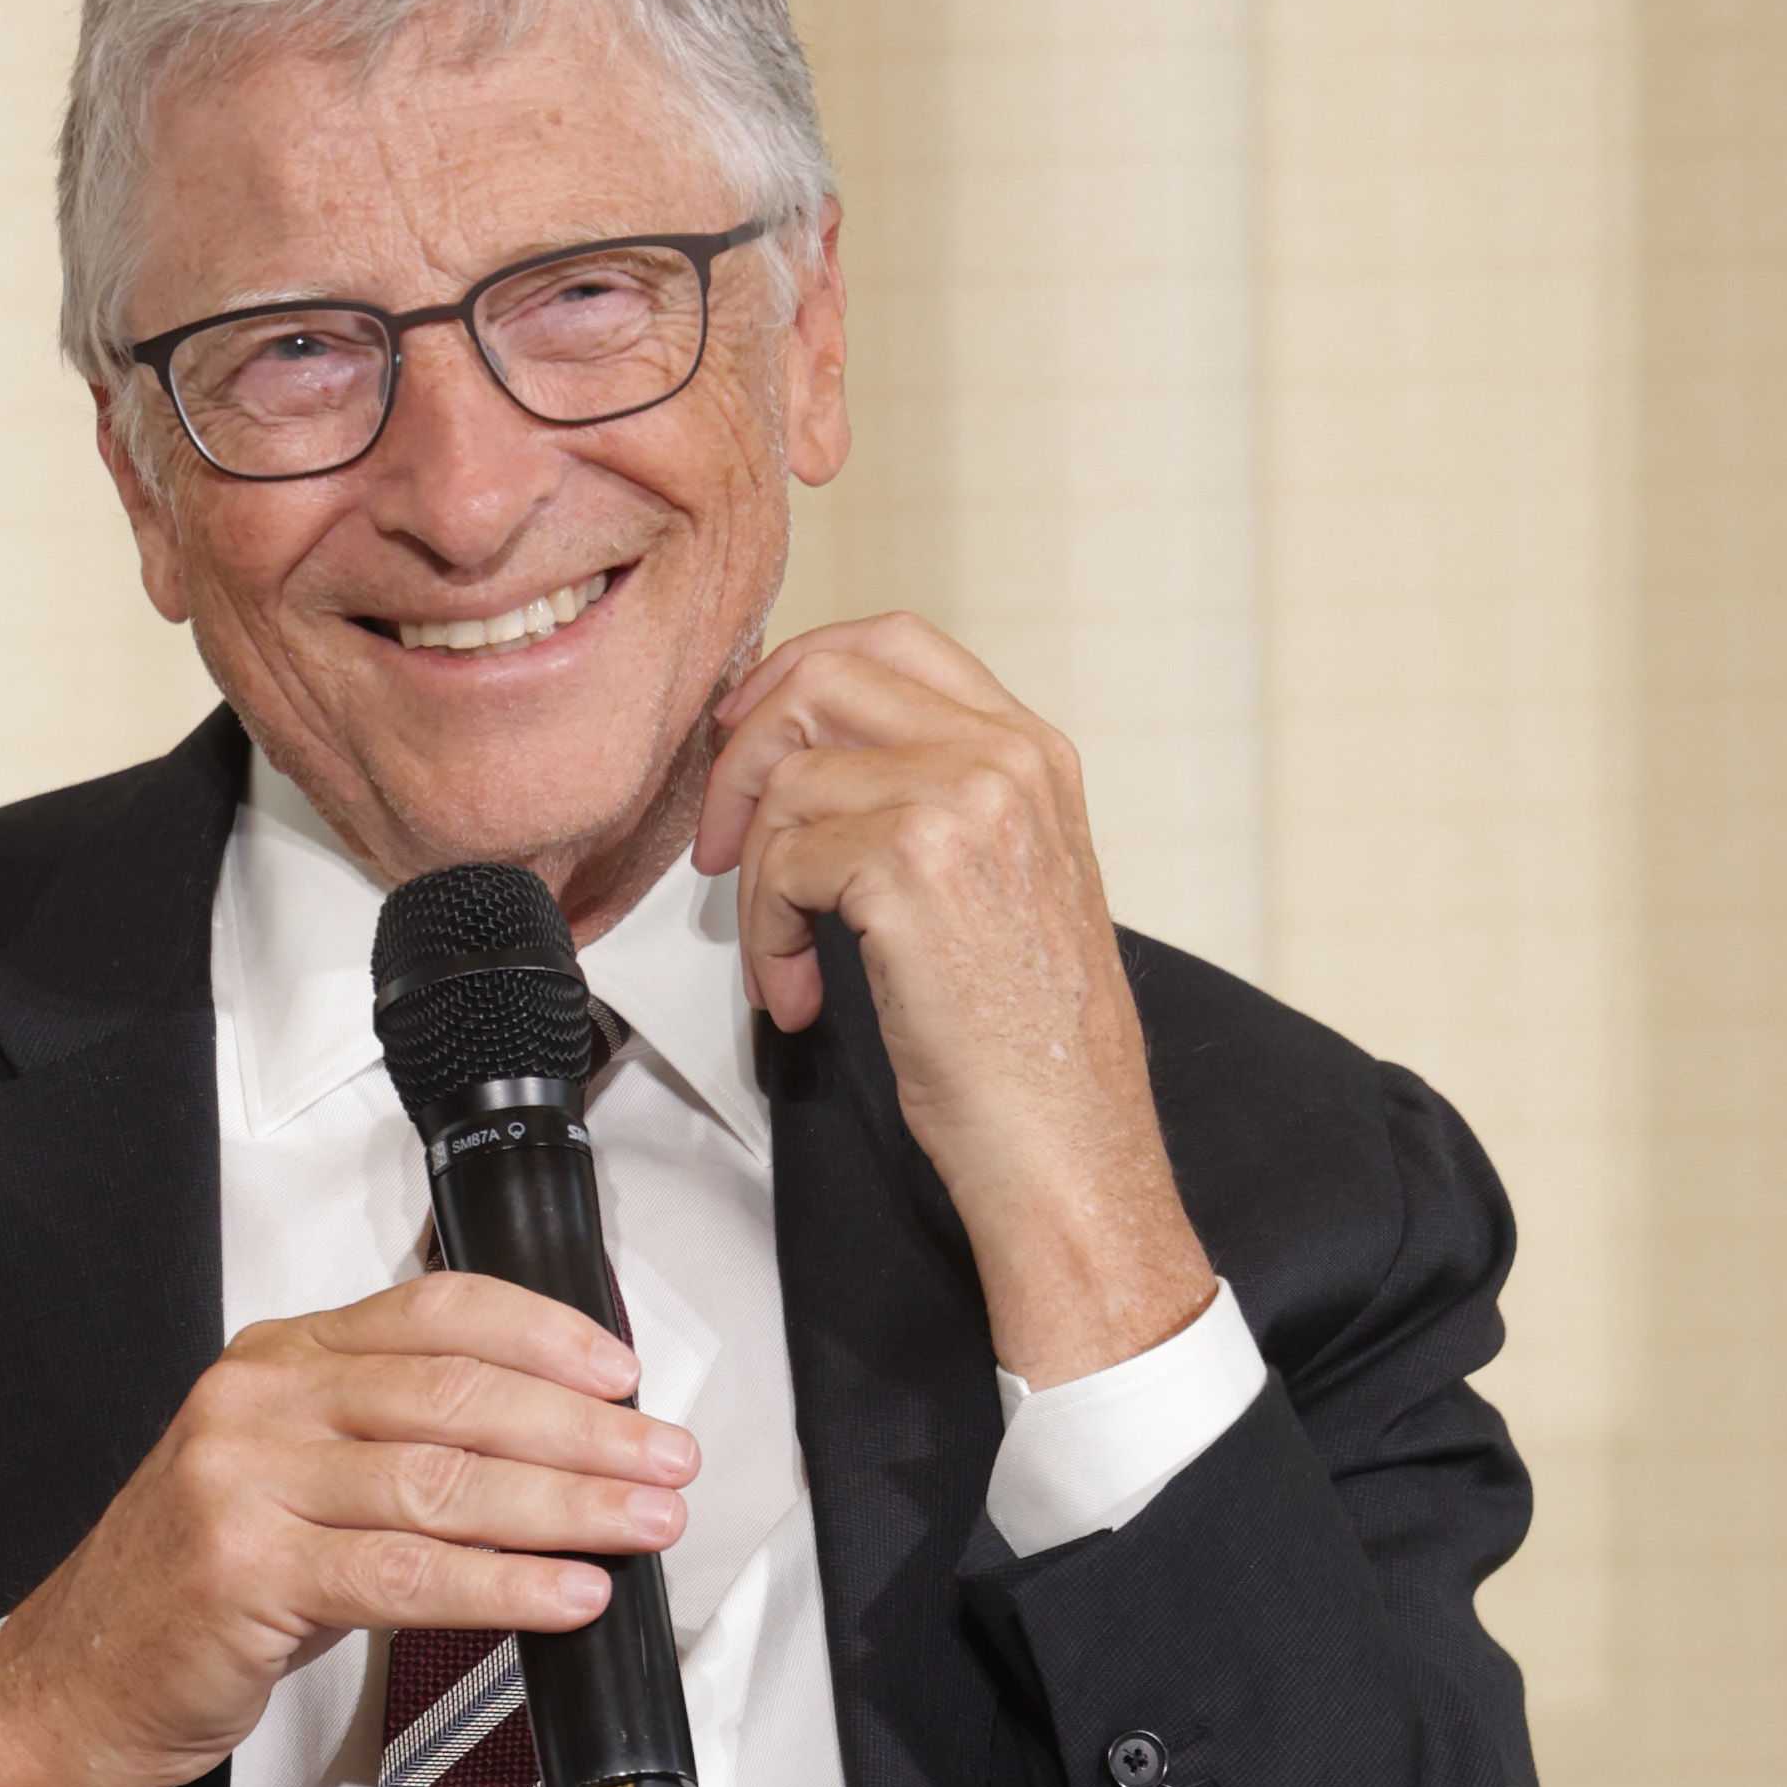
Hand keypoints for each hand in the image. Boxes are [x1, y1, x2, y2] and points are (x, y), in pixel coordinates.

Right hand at [0, 1271, 693, 1786]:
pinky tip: (566, 1594)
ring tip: (643, 1524)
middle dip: (581, 1429)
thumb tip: (545, 1443)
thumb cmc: (198, 1583)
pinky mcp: (248, 1574)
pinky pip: (405, 1575)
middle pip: (453, 1394)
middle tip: (664, 1458)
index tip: (622, 1373)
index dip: (542, 1335)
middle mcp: (260, 1405)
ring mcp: (247, 1484)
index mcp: (279, 1362)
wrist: (80, 1677)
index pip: (431, 1312)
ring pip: (441, 1481)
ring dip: (565, 1505)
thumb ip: (391, 1443)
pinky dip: (504, 1584)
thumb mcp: (287, 1477)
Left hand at [691, 616, 1217, 1385]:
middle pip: (823, 678)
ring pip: (788, 781)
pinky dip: (764, 937)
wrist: (1066, 1145)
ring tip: (780, 964)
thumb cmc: (1030, 1053)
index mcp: (1032, 755)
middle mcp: (1005, 760)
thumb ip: (934, 807)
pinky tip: (797, 998)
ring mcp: (962, 802)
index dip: (796, 676)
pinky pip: (781, 861)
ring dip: (755, 884)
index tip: (747, 738)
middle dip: (743, 757)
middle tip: (720, 847)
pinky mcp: (911, 865)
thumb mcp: (1003, 891)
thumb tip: (810, 772)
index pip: (894, 642)